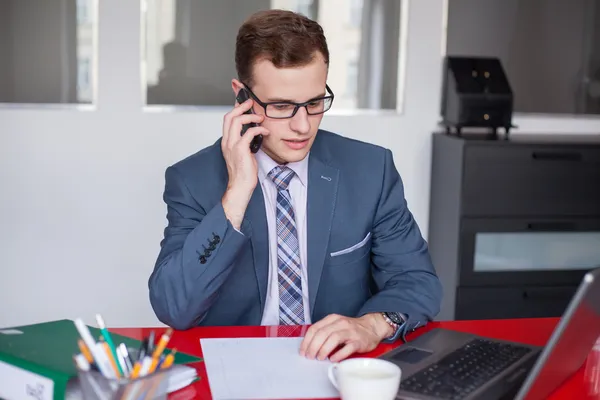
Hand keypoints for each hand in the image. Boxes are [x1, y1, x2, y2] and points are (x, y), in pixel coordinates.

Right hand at [221, 99, 269, 228]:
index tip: (244, 104)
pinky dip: (259, 129)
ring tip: (260, 118)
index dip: (235, 110)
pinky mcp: (240, 149)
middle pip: (229, 116)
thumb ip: (245, 143)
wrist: (240, 186)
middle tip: (251, 103)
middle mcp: (227, 142)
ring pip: (236, 121)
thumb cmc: (243, 173)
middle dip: (241, 107)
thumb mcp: (243, 154)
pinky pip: (249, 132)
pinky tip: (265, 132)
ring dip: (250, 116)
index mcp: (227, 142)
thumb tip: (253, 133)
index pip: (227, 120)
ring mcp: (232, 145)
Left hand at [299, 313, 393, 361]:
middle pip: (322, 333)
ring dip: (324, 349)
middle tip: (310, 356)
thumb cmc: (351, 329)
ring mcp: (350, 332)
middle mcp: (340, 323)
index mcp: (332, 319)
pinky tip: (333, 359)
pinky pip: (347, 348)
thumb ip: (324, 332)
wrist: (372, 327)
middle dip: (313, 346)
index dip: (307, 341)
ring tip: (320, 358)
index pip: (315, 328)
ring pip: (333, 338)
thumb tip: (309, 346)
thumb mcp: (336, 325)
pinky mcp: (359, 341)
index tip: (303, 351)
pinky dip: (338, 354)